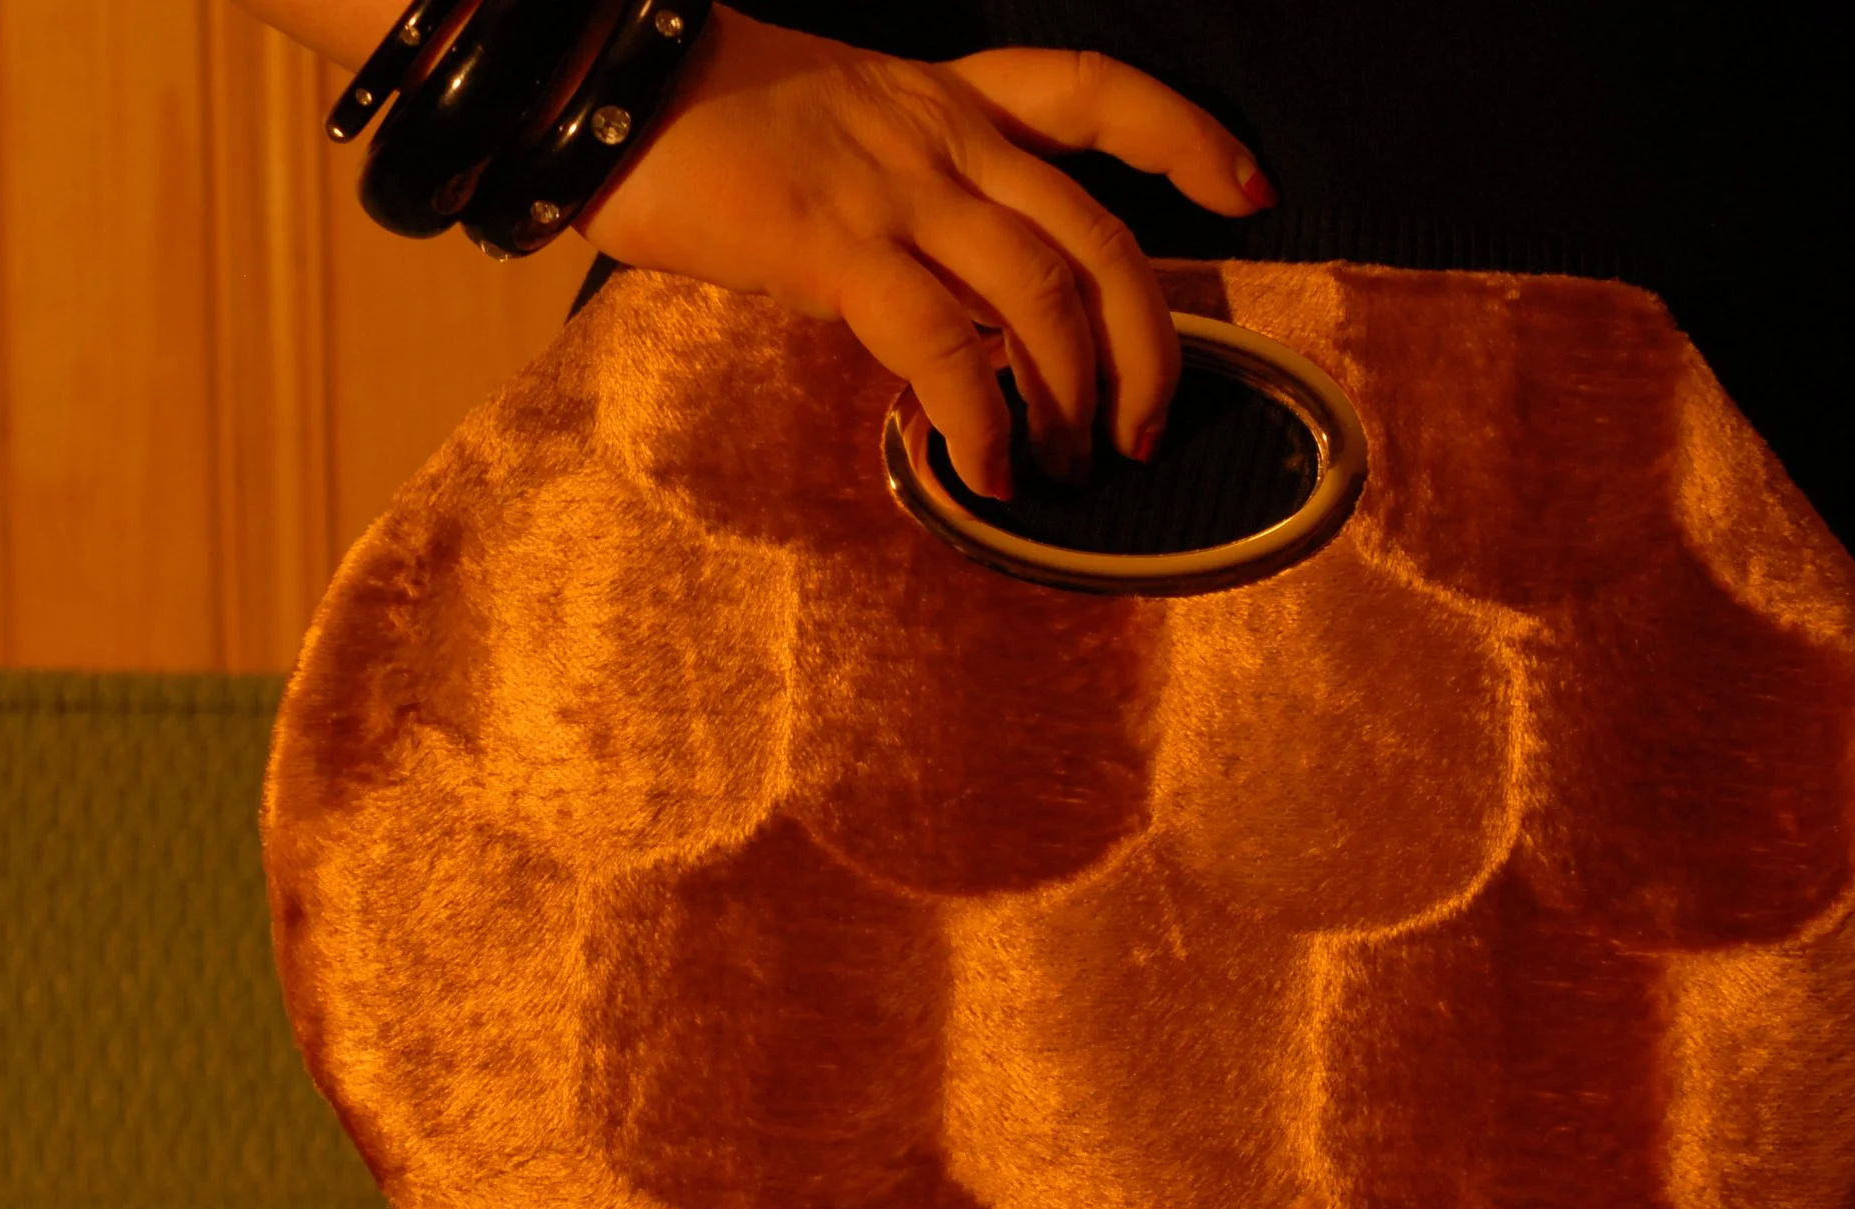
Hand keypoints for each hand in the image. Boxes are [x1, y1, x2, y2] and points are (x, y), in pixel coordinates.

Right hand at [575, 5, 1275, 497]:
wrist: (607, 95)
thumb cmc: (711, 132)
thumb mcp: (840, 142)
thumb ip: (912, 213)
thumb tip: (956, 328)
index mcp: (949, 100)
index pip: (1094, 92)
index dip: (1183, 137)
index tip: (1247, 192)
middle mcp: (944, 138)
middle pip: (1097, 236)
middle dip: (1148, 343)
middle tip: (1144, 427)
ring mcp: (896, 189)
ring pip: (1041, 296)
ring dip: (1072, 398)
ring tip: (1067, 466)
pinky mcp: (836, 246)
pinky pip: (942, 344)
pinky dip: (981, 419)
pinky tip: (986, 470)